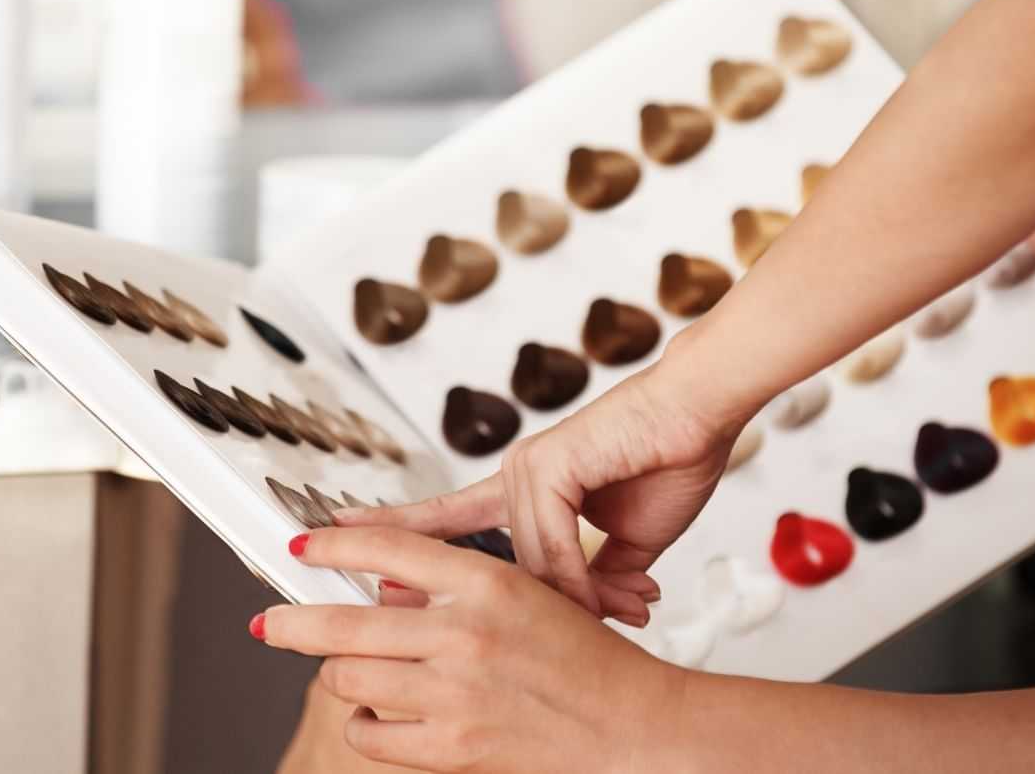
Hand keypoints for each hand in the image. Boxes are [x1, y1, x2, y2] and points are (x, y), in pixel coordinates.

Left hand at [258, 526, 686, 772]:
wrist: (630, 725)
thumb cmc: (584, 659)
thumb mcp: (527, 595)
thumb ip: (454, 588)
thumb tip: (382, 592)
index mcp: (488, 582)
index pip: (386, 549)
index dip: (331, 546)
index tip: (302, 546)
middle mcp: (465, 632)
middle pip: (341, 624)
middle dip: (292, 623)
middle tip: (272, 622)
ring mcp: (453, 693)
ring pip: (347, 678)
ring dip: (340, 674)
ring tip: (352, 670)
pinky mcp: (451, 748)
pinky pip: (368, 733)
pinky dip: (364, 722)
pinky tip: (380, 711)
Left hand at [335, 357, 747, 621]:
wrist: (702, 413)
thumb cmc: (671, 461)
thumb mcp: (625, 540)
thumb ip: (588, 573)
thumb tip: (573, 613)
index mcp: (526, 490)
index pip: (443, 522)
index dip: (391, 535)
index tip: (331, 542)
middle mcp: (515, 477)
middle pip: (486, 564)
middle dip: (520, 606)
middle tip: (576, 622)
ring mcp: (527, 469)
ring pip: (524, 566)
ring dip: (577, 602)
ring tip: (627, 610)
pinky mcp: (548, 463)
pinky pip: (552, 543)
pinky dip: (582, 579)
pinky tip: (615, 594)